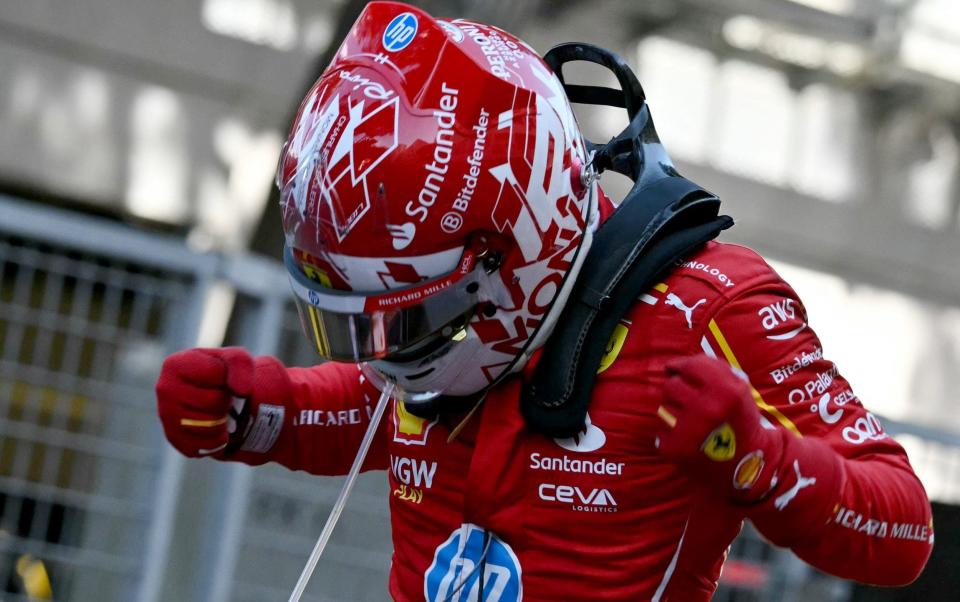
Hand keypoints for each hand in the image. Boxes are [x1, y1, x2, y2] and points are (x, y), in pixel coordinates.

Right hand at [156, 347, 289, 457]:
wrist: (214, 395)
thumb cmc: (223, 373)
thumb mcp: (236, 359)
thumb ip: (240, 364)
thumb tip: (241, 390)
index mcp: (175, 364)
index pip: (215, 373)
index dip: (228, 376)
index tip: (223, 376)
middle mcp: (164, 389)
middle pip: (213, 401)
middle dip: (226, 400)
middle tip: (222, 396)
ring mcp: (166, 415)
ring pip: (210, 425)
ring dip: (224, 419)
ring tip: (218, 410)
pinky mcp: (174, 438)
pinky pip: (206, 445)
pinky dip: (219, 438)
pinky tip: (215, 427)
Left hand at [655, 355, 781, 500]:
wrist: (746, 466)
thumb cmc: (739, 421)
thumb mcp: (739, 389)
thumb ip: (712, 369)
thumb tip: (673, 366)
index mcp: (726, 390)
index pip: (690, 366)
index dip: (682, 367)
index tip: (679, 371)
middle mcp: (707, 409)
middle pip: (671, 385)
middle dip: (679, 392)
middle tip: (693, 404)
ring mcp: (689, 430)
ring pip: (663, 407)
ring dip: (674, 412)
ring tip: (694, 424)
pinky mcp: (675, 449)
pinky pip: (660, 430)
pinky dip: (671, 434)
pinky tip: (689, 440)